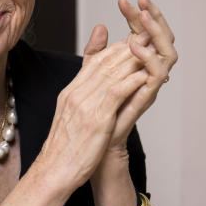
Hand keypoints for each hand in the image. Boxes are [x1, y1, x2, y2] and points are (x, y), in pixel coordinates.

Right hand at [36, 28, 150, 190]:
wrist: (54, 171)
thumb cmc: (65, 149)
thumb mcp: (71, 116)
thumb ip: (83, 97)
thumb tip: (95, 85)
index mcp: (70, 91)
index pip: (94, 62)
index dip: (116, 49)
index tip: (133, 41)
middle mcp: (76, 93)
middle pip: (105, 63)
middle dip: (128, 47)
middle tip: (147, 35)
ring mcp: (85, 105)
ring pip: (112, 73)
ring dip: (133, 59)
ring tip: (151, 48)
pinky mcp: (96, 119)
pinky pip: (116, 93)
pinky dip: (131, 81)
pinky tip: (144, 75)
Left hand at [90, 0, 176, 205]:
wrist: (91, 146)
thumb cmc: (93, 115)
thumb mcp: (90, 75)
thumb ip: (97, 53)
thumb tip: (102, 27)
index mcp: (135, 65)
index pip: (143, 33)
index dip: (137, 16)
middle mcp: (147, 73)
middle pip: (162, 38)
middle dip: (154, 16)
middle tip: (142, 0)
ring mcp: (149, 85)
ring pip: (168, 51)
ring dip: (156, 32)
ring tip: (142, 17)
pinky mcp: (146, 98)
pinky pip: (157, 74)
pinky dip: (149, 57)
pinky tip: (134, 45)